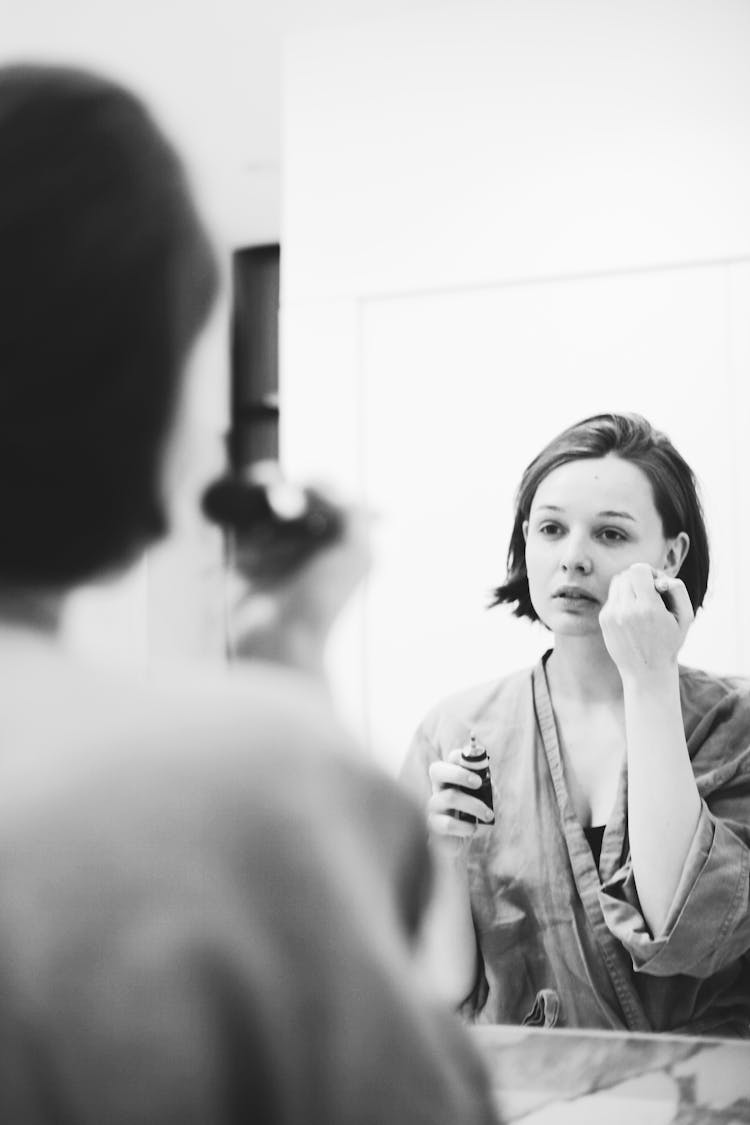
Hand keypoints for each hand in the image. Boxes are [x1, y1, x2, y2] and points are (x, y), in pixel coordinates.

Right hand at [427, 748, 493, 854]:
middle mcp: (439, 787)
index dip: (462, 756)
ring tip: (489, 815)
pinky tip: (473, 829)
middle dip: (459, 773)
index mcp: (452, 777)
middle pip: (437, 770)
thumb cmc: (473, 816)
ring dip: (475, 805)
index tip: (481, 766)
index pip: (451, 758)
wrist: (459, 842)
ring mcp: (434, 805)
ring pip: (449, 797)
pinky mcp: (434, 824)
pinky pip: (447, 822)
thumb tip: (491, 787)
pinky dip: (465, 826)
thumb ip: (489, 791)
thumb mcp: (486, 801)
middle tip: (478, 783)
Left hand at [599, 563, 693, 682]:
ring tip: (641, 601)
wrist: (646, 671)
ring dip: (629, 586)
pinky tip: (632, 614)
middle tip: (650, 592)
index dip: (649, 571)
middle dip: (640, 578)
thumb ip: (678, 590)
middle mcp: (626, 610)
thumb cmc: (669, 643)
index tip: (657, 584)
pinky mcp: (604, 619)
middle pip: (626, 574)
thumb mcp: (686, 617)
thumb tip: (661, 578)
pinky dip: (622, 599)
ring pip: (617, 582)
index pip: (638, 569)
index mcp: (648, 608)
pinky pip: (612, 596)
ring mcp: (612, 615)